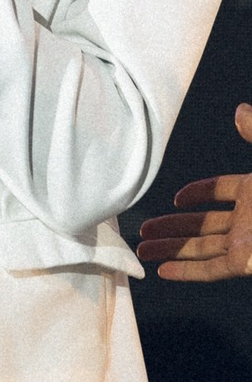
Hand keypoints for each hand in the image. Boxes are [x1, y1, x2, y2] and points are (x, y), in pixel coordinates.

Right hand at [138, 104, 251, 280]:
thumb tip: (241, 111)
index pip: (223, 191)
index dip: (199, 194)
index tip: (177, 199)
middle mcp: (250, 219)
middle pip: (203, 224)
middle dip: (173, 227)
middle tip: (144, 231)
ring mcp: (247, 242)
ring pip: (201, 247)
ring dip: (171, 248)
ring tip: (141, 250)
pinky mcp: (246, 262)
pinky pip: (211, 269)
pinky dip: (187, 271)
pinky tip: (163, 270)